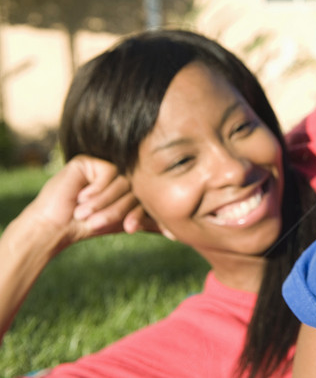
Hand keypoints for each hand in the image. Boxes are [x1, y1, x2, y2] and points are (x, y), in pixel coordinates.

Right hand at [22, 156, 143, 254]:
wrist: (57, 225)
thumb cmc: (89, 226)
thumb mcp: (124, 224)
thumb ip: (149, 222)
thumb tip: (179, 234)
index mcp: (132, 184)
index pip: (145, 196)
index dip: (138, 214)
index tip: (129, 229)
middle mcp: (121, 172)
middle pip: (135, 189)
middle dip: (118, 210)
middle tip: (103, 225)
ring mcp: (107, 165)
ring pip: (122, 182)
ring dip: (104, 203)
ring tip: (87, 216)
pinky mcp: (91, 160)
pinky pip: (107, 173)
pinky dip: (96, 190)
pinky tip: (80, 198)